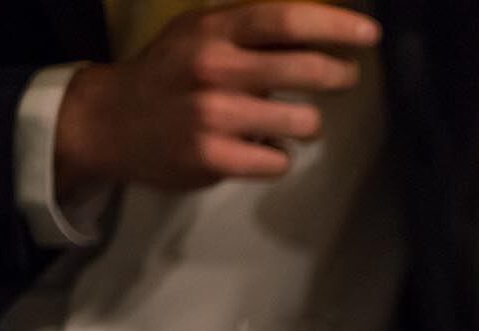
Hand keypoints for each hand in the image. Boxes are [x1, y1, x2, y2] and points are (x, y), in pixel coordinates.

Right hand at [55, 2, 380, 193]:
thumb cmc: (170, 74)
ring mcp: (213, 115)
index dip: (334, 25)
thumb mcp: (200, 34)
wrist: (109, 121)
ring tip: (293, 122)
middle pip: (304, 69)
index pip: (285, 19)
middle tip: (345, 77)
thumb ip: (251, 32)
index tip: (369, 34)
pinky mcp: (213, 158)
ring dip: (307, 124)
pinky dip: (278, 158)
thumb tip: (319, 29)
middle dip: (337, 74)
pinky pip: (279, 162)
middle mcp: (213, 68)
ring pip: (302, 122)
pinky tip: (258, 150)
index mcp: (214, 31)